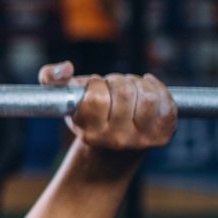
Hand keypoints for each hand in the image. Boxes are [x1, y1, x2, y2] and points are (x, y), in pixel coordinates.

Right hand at [39, 62, 176, 155]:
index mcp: (90, 132)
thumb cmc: (89, 116)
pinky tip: (147, 90)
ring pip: (147, 96)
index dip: (95, 84)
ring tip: (130, 88)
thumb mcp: (65, 98)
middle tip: (113, 86)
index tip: (94, 86)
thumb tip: (66, 67)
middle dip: (117, 80)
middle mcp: (116, 140)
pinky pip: (166, 102)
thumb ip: (51, 77)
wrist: (113, 150)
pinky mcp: (162, 136)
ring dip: (137, 83)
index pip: (96, 98)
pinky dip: (157, 88)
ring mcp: (141, 140)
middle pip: (124, 92)